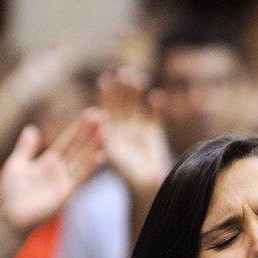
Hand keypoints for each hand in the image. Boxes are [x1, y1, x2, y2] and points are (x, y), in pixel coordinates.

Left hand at [0, 110, 104, 234]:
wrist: (10, 218)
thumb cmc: (10, 194)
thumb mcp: (16, 164)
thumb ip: (26, 147)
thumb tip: (32, 128)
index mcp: (48, 161)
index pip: (68, 141)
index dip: (78, 128)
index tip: (90, 114)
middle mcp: (60, 170)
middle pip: (79, 147)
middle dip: (90, 132)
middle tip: (103, 115)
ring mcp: (64, 181)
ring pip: (82, 159)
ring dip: (94, 145)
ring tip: (106, 131)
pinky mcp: (65, 193)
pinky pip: (80, 178)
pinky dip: (90, 167)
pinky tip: (100, 156)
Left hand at [97, 69, 171, 195]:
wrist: (146, 184)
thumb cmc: (125, 172)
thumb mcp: (111, 154)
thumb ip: (106, 137)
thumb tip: (100, 119)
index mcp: (109, 130)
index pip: (106, 108)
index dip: (106, 95)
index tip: (105, 80)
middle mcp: (122, 126)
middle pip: (122, 103)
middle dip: (123, 89)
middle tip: (124, 72)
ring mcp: (138, 127)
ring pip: (137, 105)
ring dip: (138, 93)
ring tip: (139, 78)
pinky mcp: (153, 131)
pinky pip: (155, 115)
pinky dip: (156, 106)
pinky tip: (156, 96)